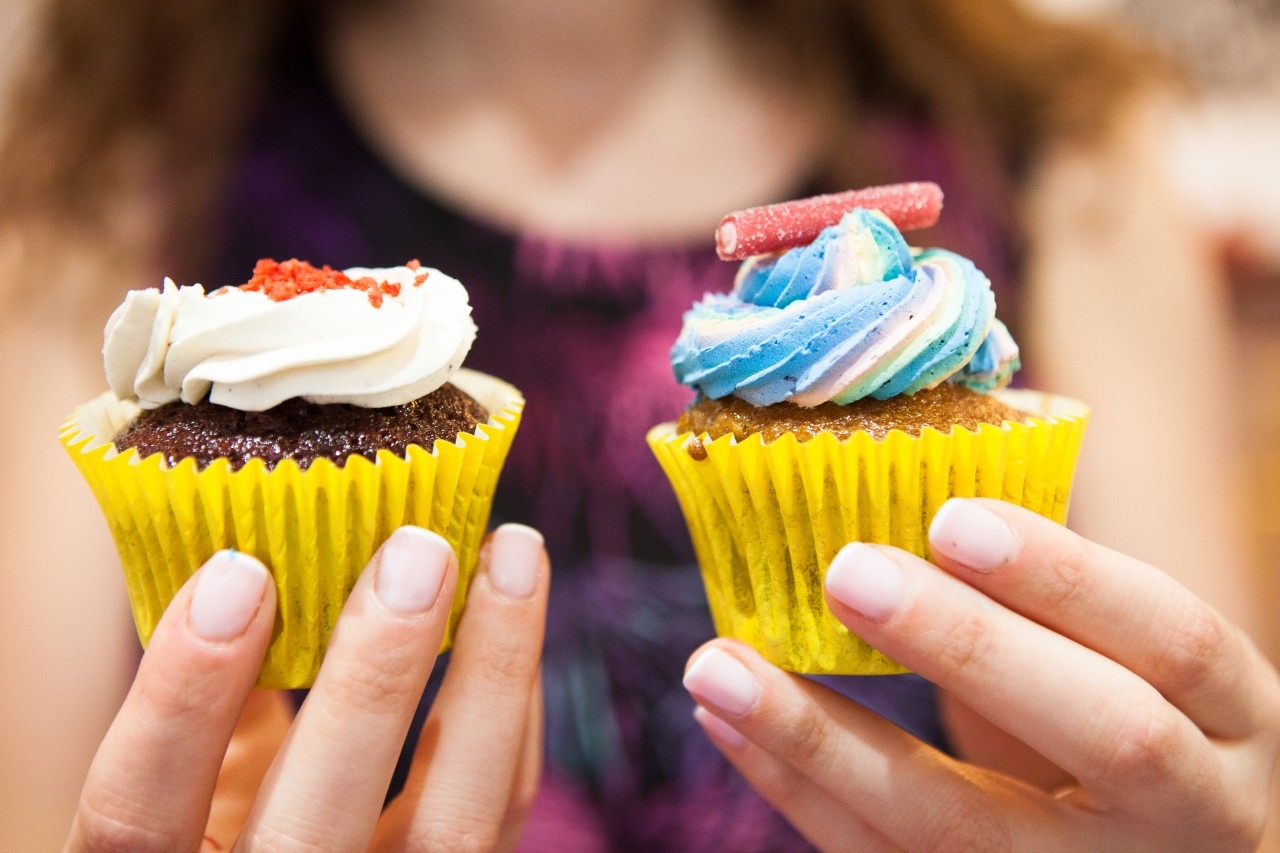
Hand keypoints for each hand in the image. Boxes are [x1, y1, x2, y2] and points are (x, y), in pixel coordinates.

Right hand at [66, 523, 548, 851]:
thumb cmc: (224, 828)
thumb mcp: (189, 786)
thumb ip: (211, 704)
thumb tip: (254, 563)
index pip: (136, 815)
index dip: (180, 700)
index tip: (235, 573)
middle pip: (309, 832)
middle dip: (371, 680)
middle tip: (417, 551)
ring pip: (453, 824)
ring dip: (490, 675)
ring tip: (512, 554)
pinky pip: (504, 803)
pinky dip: (513, 702)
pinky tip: (514, 614)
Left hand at [683, 498, 1279, 851]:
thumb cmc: (1126, 721)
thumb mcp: (1123, 661)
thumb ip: (1045, 598)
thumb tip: (891, 477)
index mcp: (1234, 717)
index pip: (1176, 641)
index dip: (1069, 577)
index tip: (951, 516)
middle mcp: (1193, 811)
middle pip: (1106, 735)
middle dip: (970, 647)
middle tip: (847, 571)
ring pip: (963, 831)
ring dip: (822, 742)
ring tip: (717, 665)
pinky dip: (798, 790)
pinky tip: (730, 722)